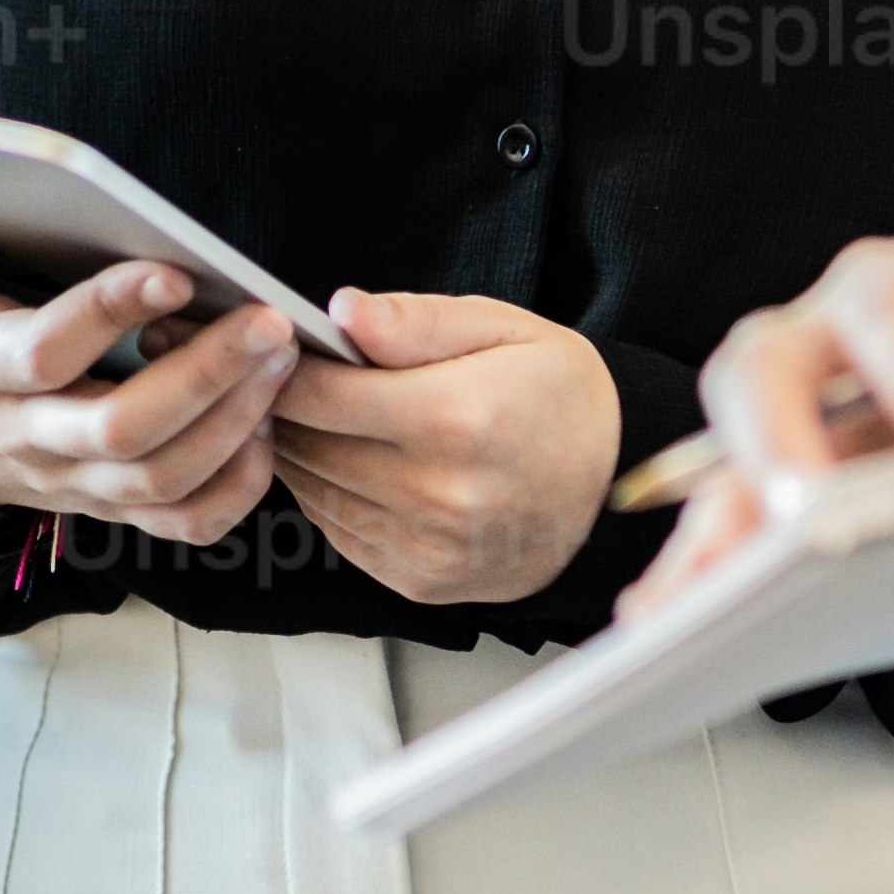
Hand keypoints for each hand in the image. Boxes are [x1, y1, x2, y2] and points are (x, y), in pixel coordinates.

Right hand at [0, 203, 296, 549]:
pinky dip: (238, 486)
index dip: (108, 312)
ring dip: (237, 423)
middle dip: (207, 376)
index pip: (44, 352)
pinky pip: (184, 521)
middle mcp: (26, 436)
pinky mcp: (108, 503)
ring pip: (163, 478)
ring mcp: (71, 480)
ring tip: (283, 358)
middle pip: (122, 429)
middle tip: (269, 322)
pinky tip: (268, 424)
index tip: (172, 269)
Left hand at [267, 292, 621, 608]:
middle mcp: (436, 492)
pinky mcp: (420, 581)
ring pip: (314, 493)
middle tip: (287, 377)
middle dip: (286, 408)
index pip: (320, 394)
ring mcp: (427, 546)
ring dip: (303, 453)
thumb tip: (340, 312)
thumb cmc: (556, 395)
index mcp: (453, 417)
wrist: (611, 486)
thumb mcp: (502, 329)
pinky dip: (332, 497)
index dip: (287, 366)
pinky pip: (341, 533)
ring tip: (324, 417)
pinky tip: (355, 463)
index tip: (282, 348)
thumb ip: (415, 321)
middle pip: (308, 446)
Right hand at [628, 238, 893, 610]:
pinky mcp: (762, 492)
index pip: (889, 306)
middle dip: (780, 439)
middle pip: (764, 366)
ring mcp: (778, 422)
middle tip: (808, 513)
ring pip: (720, 455)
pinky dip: (692, 571)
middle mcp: (815, 345)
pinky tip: (674, 617)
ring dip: (716, 523)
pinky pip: (714, 529)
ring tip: (707, 594)